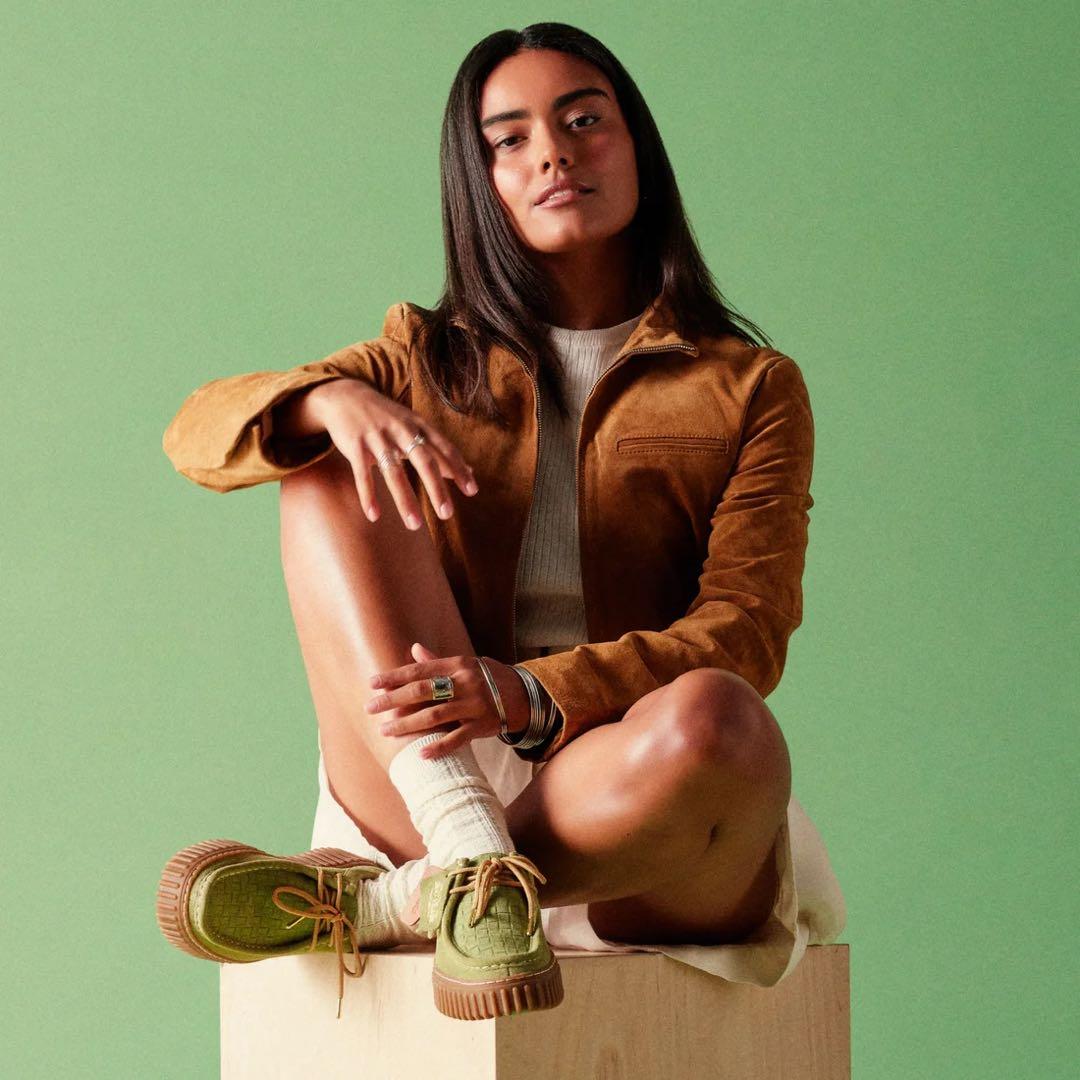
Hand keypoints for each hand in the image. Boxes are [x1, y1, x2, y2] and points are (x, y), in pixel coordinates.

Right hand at [308, 380, 478, 530]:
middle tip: (447, 514)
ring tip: (414, 525)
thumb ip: (440, 449)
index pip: (444, 448)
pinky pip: (362, 474)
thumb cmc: (387, 417)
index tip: (472, 491)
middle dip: (436, 488)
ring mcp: (377, 437)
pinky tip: (373, 516)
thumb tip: (470, 470)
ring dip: (404, 500)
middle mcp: (400, 430)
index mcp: (418, 425)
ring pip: (393, 472)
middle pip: (423, 461)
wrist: (345, 396)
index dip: (458, 469)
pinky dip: (368, 496)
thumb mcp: (415, 427)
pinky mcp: (355, 446)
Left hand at [365, 642, 529, 759]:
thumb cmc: (489, 677)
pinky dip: (438, 747)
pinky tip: (420, 753)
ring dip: (407, 724)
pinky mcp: (482, 725)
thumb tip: (413, 649)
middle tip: (370, 709)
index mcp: (457, 664)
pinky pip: (457, 738)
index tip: (372, 684)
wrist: (526, 694)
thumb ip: (438, 661)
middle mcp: (464, 682)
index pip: (419, 670)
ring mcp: (474, 705)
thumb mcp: (466, 663)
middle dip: (393, 700)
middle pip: (422, 691)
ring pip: (434, 716)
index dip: (394, 677)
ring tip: (386, 731)